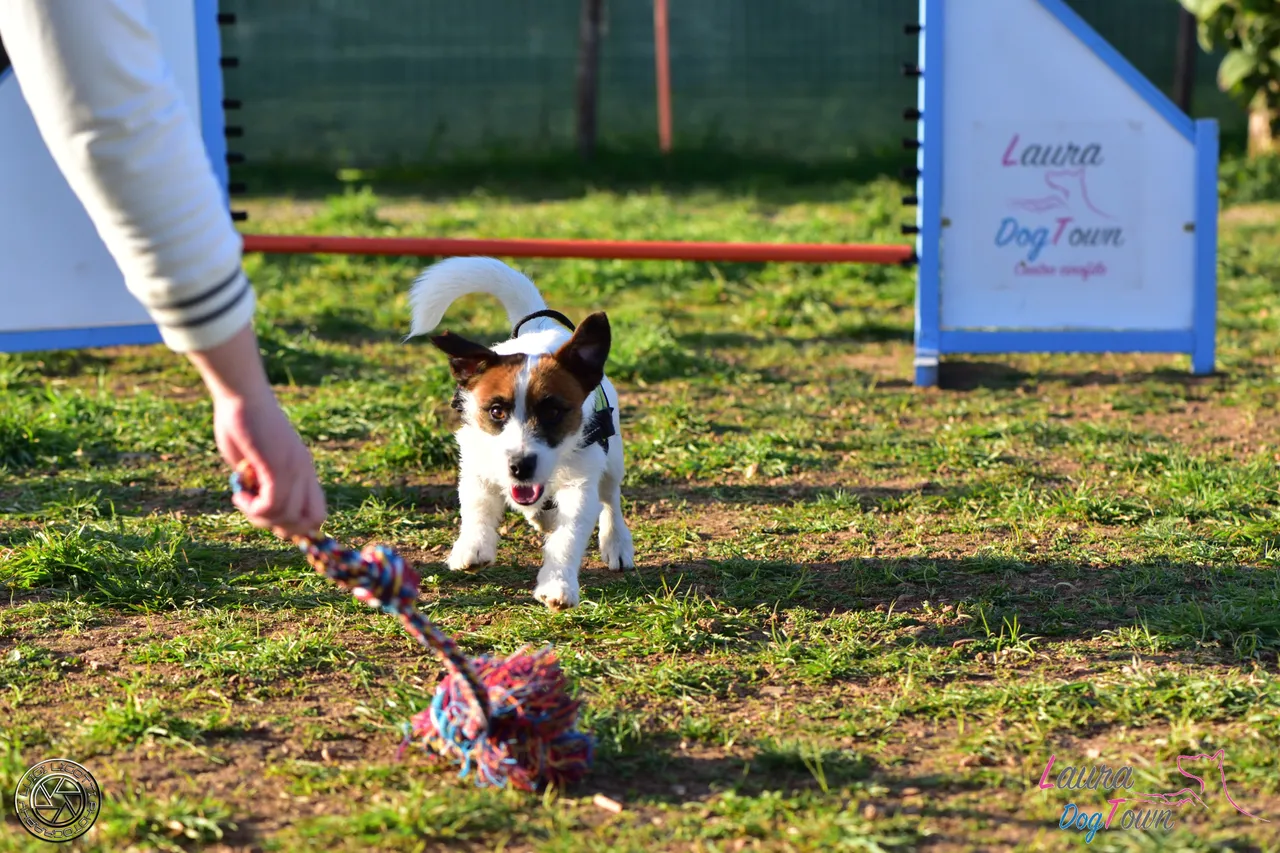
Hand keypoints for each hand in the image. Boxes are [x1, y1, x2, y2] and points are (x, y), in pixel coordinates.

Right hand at [186, 324, 326, 538]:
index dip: (294, 525)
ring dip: (260, 517)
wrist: (242, 394)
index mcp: (304, 470)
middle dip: (281, 528)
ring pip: (288, 518)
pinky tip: (239, 493)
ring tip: (242, 497)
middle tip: (254, 510)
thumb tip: (260, 507)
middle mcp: (305, 471)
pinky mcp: (279, 466)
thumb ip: (262, 483)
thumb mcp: (256, 460)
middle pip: (310, 522)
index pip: (316, 513)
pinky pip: (273, 506)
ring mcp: (295, 469)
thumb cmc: (243, 422)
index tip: (265, 515)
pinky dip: (253, 508)